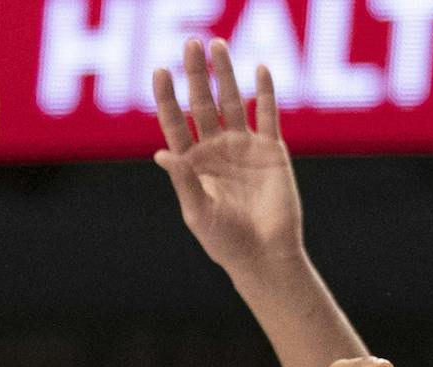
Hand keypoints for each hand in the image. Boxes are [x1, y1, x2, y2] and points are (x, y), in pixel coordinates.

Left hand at [156, 38, 302, 274]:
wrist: (266, 256)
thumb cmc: (226, 242)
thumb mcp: (198, 213)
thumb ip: (183, 182)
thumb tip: (161, 153)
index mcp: (191, 162)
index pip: (175, 121)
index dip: (167, 96)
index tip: (161, 71)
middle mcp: (215, 148)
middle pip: (202, 102)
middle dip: (196, 74)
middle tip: (191, 43)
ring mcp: (243, 146)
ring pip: (232, 101)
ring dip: (225, 74)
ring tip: (218, 45)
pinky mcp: (272, 150)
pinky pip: (267, 114)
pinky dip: (264, 92)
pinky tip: (259, 69)